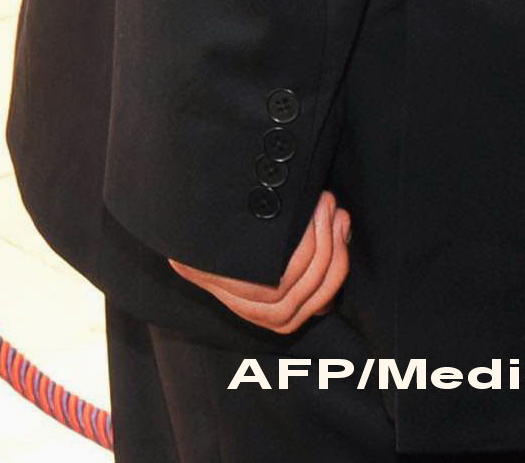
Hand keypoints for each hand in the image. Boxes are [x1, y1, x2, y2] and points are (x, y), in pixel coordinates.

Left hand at [174, 194, 350, 337]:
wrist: (182, 241)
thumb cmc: (226, 247)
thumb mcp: (268, 257)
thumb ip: (301, 256)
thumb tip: (339, 232)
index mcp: (284, 316)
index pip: (327, 296)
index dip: (340, 257)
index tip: (343, 221)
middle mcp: (273, 318)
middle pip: (321, 284)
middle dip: (334, 242)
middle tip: (333, 208)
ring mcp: (256, 310)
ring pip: (306, 278)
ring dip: (321, 239)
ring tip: (321, 206)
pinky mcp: (242, 298)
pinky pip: (285, 278)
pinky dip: (301, 248)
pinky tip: (303, 220)